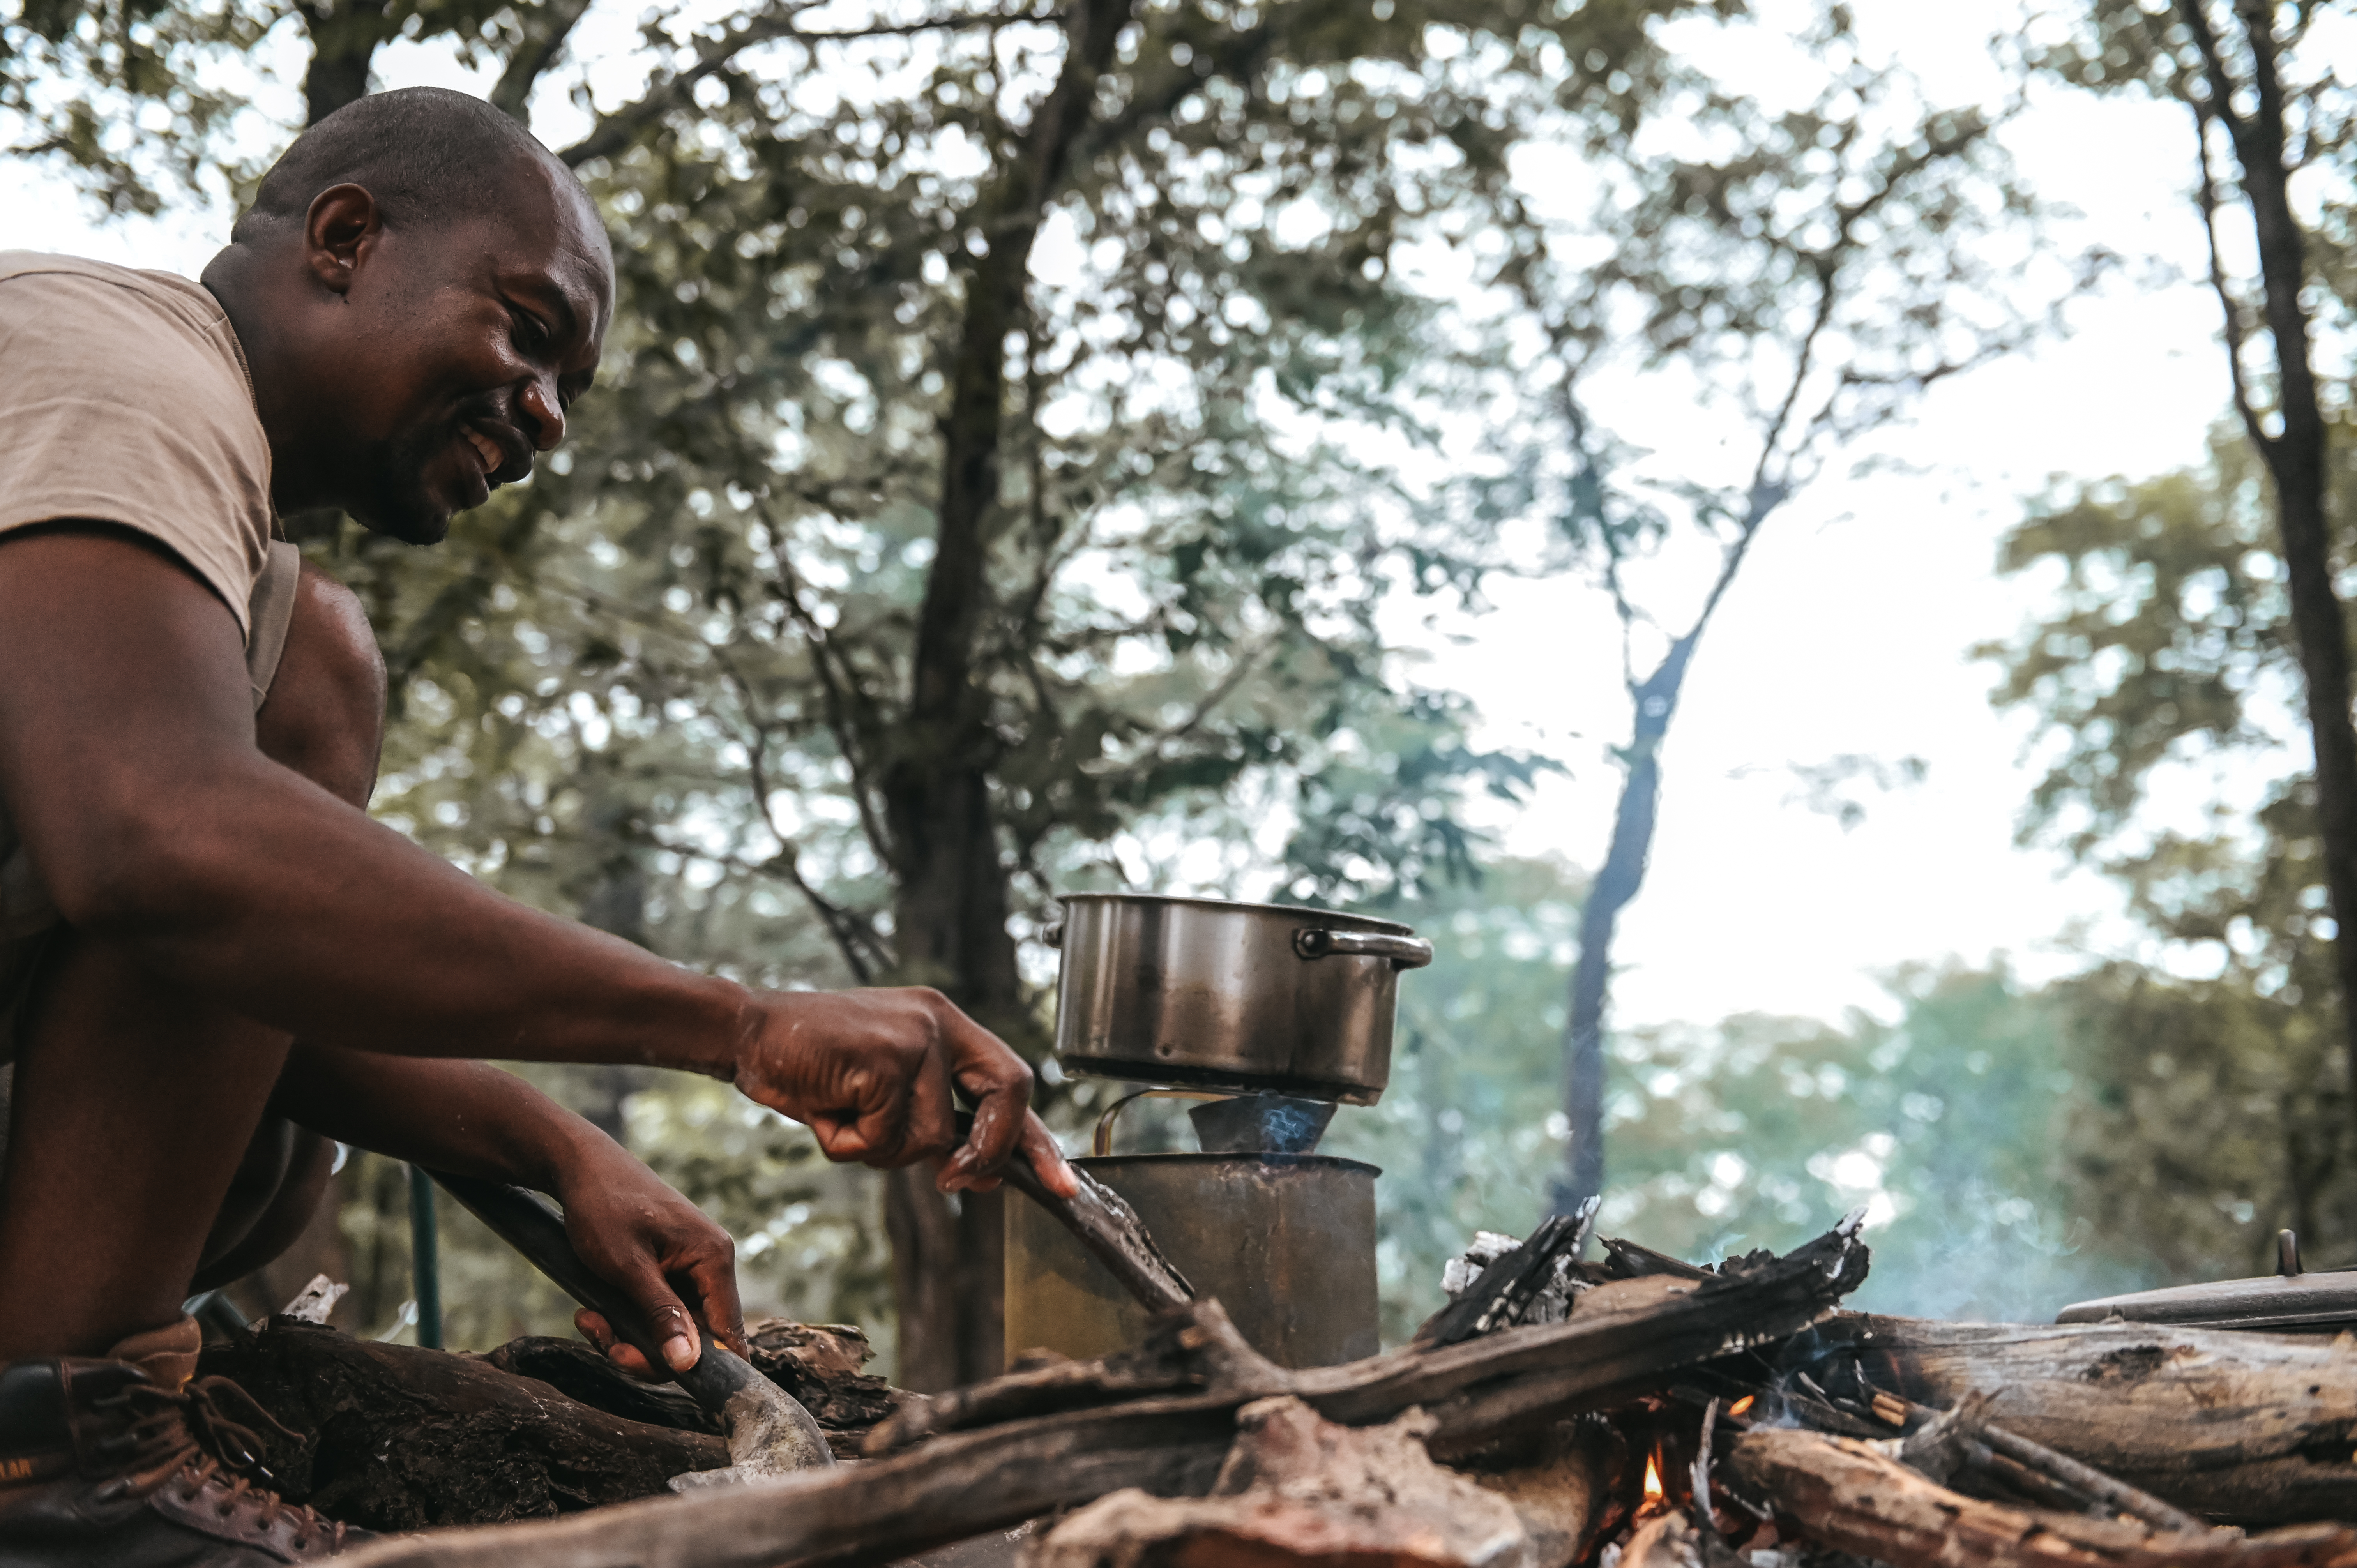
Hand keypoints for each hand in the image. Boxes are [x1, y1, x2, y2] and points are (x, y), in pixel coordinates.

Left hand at [552, 1138, 745, 1378]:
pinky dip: (625, 1322)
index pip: (728, 1330)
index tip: (667, 1378)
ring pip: (671, 1329)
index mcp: (713, 1257)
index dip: (705, 1365)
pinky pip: (656, 1313)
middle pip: (696, 1337)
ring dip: (629, 1338)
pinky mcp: (668, 1270)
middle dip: (649, 1352)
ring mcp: (689, 1267)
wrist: (578, 1167)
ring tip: (589, 1322)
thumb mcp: (627, 1267)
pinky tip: (592, 1313)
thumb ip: (661, 1315)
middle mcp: (710, 1264)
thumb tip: (688, 1364)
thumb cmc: (603, 1207)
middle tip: (609, 1348)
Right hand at [732, 987, 1076, 1198]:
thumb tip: (983, 1177)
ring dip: (879, 1149)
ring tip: (841, 1115)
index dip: (1038, 1140)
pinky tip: (823, 1110)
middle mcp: (939, 1022)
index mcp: (946, 1025)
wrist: (748, 1034)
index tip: (1062, 1186)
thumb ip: (936, 1125)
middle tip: (953, 1181)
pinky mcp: (884, 1057)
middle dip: (985, 1152)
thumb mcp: (884, 1095)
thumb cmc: (815, 1067)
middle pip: (1007, 1096)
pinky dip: (847, 1144)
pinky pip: (883, 1136)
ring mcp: (914, 1036)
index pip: (1013, 1083)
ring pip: (930, 1138)